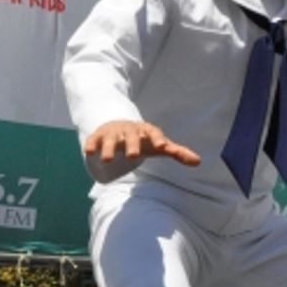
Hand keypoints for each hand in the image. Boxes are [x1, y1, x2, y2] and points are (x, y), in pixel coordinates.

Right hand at [84, 120, 200, 166]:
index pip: (154, 133)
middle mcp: (130, 130)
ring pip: (111, 139)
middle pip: (131, 136)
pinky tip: (88, 152)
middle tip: (133, 156)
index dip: (158, 138)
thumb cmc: (144, 139)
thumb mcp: (159, 145)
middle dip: (132, 145)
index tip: (162, 146)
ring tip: (107, 160)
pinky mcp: (99, 136)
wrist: (120, 125)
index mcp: (146, 131)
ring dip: (109, 148)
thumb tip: (198, 162)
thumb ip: (177, 152)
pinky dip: (91, 144)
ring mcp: (114, 132)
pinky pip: (94, 139)